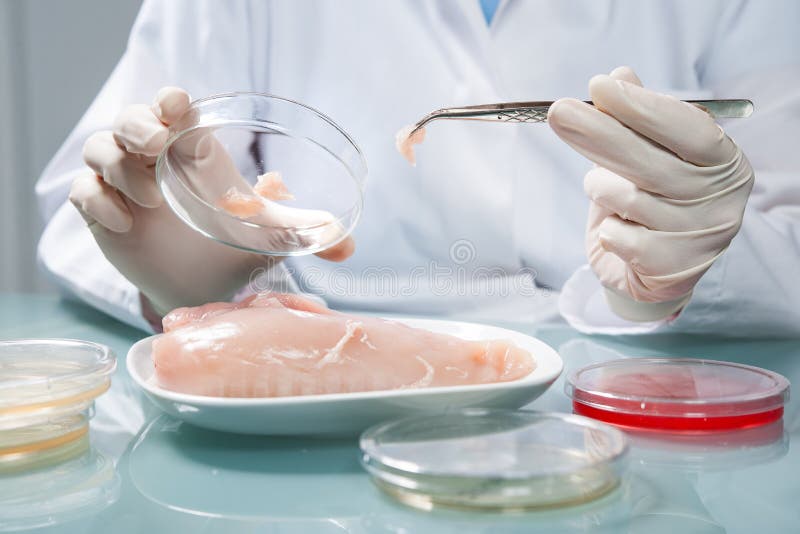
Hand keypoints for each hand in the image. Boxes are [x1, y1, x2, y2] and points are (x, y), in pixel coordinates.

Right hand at [70, 87, 353, 316]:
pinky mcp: (101, 213)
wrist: (197, 289)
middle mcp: (153, 162)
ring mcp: (123, 185)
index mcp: (192, 153)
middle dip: (136, 127)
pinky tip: (125, 225)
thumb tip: (347, 244)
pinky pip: (82, 193)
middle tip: (156, 151)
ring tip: (151, 203)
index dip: (168, 100)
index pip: (171, 106)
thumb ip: (300, 235)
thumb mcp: (266, 240)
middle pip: (126, 118)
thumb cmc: (229, 250)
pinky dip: (98, 204)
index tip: (176, 109)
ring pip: (98, 149)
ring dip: (118, 168)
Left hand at [549, 67, 753, 320]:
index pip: (689, 129)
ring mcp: (699, 238)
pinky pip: (618, 236)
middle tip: (559, 111)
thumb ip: (637, 117)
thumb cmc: (652, 203)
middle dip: (600, 134)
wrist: (652, 273)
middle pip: (653, 163)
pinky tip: (613, 226)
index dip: (643, 107)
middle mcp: (720, 201)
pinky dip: (606, 228)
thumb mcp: (648, 154)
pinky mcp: (671, 269)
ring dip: (600, 186)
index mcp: (724, 163)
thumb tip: (618, 75)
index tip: (599, 86)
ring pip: (630, 199)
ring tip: (599, 185)